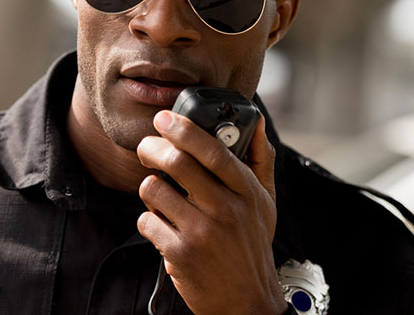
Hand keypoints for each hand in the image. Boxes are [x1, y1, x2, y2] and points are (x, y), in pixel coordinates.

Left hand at [136, 110, 286, 314]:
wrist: (246, 299)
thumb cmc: (252, 244)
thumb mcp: (266, 200)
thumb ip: (261, 158)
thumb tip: (256, 120)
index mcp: (247, 191)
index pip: (213, 151)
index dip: (185, 129)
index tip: (165, 118)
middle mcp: (225, 209)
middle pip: (177, 163)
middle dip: (152, 148)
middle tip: (147, 148)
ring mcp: (201, 232)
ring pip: (154, 190)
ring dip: (150, 188)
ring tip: (161, 195)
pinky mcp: (180, 253)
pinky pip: (147, 221)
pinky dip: (149, 220)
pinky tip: (164, 226)